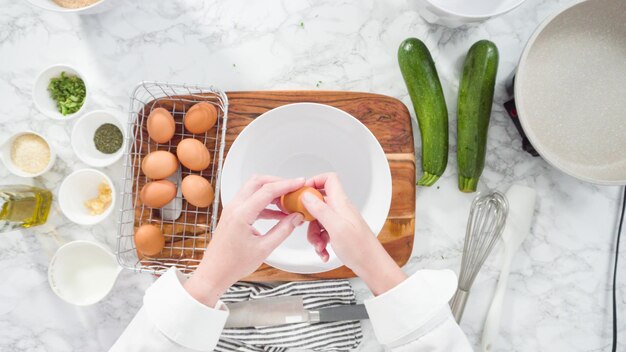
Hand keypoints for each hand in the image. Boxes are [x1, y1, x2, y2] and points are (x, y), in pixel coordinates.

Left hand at [185, 175, 304, 305]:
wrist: (214, 273)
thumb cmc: (233, 264)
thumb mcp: (264, 248)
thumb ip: (283, 230)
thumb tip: (297, 217)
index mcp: (242, 214)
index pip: (268, 190)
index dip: (287, 184)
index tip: (300, 183)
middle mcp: (234, 207)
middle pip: (258, 182)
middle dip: (278, 182)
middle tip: (294, 188)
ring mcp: (232, 210)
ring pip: (254, 189)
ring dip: (271, 192)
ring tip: (288, 202)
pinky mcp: (233, 215)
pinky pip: (251, 201)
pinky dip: (265, 203)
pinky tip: (278, 213)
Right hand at [302, 173, 406, 295]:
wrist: (372, 265)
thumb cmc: (360, 248)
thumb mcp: (336, 227)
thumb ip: (320, 209)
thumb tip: (306, 195)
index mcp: (341, 203)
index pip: (328, 179)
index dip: (314, 182)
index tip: (302, 194)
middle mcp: (340, 210)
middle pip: (318, 204)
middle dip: (308, 217)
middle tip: (306, 226)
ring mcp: (340, 221)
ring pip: (318, 221)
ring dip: (314, 235)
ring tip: (319, 246)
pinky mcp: (339, 233)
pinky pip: (323, 233)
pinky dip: (320, 243)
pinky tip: (324, 252)